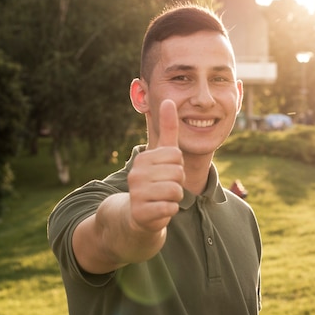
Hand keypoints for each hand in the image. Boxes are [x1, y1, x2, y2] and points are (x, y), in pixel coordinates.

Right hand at [127, 100, 183, 232]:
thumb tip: (169, 100)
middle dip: (177, 183)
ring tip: (162, 198)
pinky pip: (170, 208)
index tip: (166, 172)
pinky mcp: (140, 213)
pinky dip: (170, 210)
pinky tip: (160, 209)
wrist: (138, 214)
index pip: (176, 155)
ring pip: (175, 191)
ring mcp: (137, 193)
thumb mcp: (162, 154)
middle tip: (164, 187)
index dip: (178, 166)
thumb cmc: (155, 181)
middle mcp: (136, 173)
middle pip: (177, 173)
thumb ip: (167, 128)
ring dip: (174, 198)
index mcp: (143, 158)